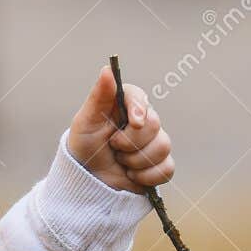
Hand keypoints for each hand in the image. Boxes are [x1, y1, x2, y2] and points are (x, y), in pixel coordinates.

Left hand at [66, 63, 174, 194]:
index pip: (139, 98)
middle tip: (112, 147)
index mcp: (124, 106)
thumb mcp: (86, 122)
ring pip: (163, 146)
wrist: (88, 181)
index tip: (134, 123)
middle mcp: (143, 121)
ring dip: (135, 160)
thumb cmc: (84, 147)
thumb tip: (108, 69)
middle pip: (154, 124)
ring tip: (119, 161)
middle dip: (130, 141)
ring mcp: (153, 142)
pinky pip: (166, 168)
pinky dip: (145, 176)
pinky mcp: (160, 164)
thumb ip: (99, 96)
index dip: (139, 109)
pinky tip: (130, 175)